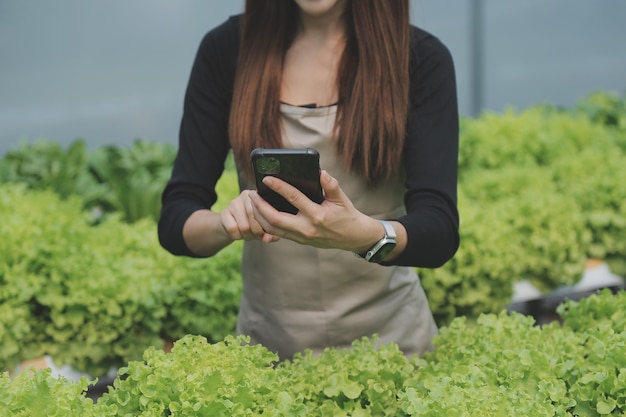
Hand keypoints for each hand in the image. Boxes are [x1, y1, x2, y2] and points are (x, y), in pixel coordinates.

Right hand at [220, 190, 280, 242]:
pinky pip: (233, 229)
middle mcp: (249, 195)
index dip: (268, 229)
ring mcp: (235, 202)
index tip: (265, 234)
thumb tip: (266, 239)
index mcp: (262, 196)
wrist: (231, 225)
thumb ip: (270, 234)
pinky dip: (237, 236)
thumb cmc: (253, 224)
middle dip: (257, 234)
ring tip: (247, 234)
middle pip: (256, 221)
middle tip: (255, 236)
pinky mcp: (224, 212)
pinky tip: (238, 233)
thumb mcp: (264, 228)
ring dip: (247, 236)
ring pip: (245, 227)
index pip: (268, 214)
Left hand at [249, 170, 382, 250]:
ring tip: (252, 203)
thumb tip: (321, 172)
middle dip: (260, 206)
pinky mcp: (299, 241)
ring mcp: (301, 237)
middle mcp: (307, 228)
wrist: (353, 237)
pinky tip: (260, 214)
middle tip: (251, 194)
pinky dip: (266, 224)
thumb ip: (331, 185)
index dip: (279, 187)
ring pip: (273, 228)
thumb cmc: (347, 215)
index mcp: (317, 215)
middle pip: (275, 218)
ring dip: (259, 216)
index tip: (267, 178)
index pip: (294, 198)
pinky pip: (277, 233)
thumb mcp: (341, 199)